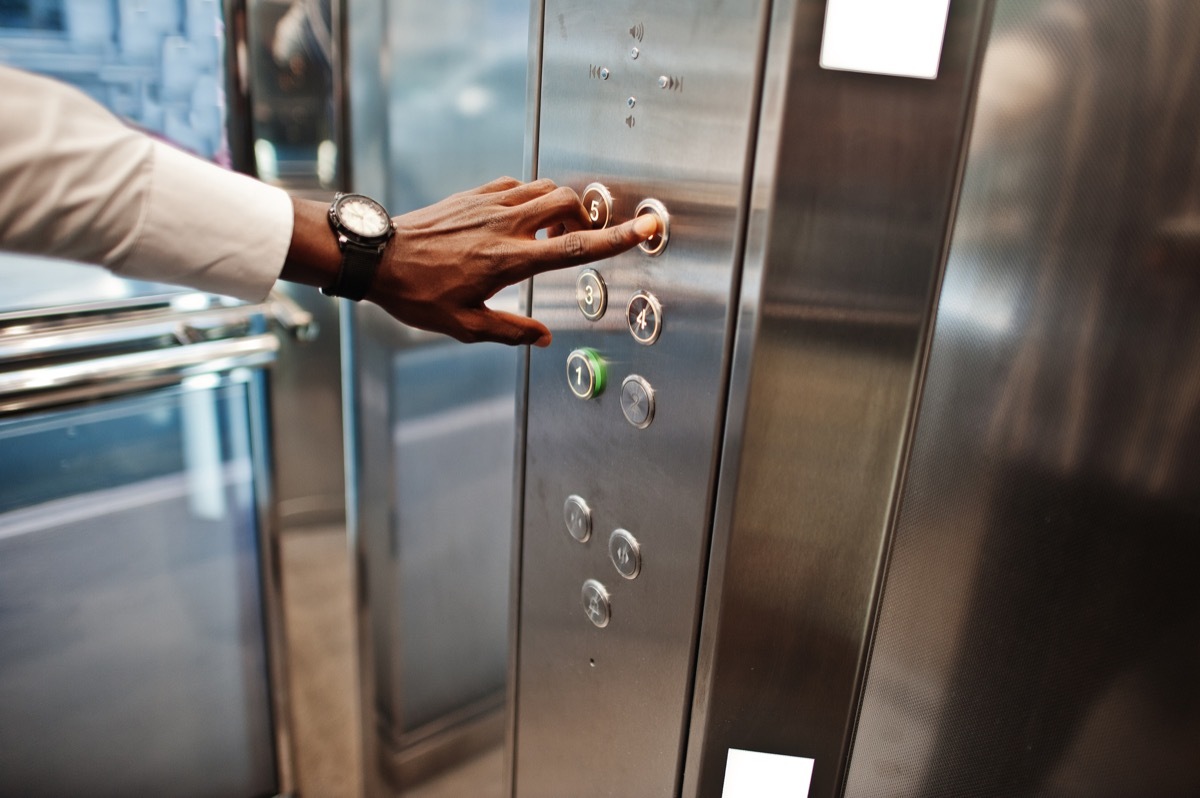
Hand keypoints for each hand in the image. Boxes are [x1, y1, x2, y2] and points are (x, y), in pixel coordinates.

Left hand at [367, 177, 656, 345]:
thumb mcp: (465, 325)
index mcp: (509, 261)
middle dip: (585, 217)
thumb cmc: (416, 293)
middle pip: (567, 202)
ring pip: (544, 187)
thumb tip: (544, 338)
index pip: (576, 247)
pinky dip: (529, 196)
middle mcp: (505, 225)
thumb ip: (511, 332)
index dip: (618, 239)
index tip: (646, 227)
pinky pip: (516, 184)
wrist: (376, 256)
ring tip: (549, 233)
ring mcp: (488, 203)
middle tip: (578, 239)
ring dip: (559, 205)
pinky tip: (518, 219)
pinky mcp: (473, 193)